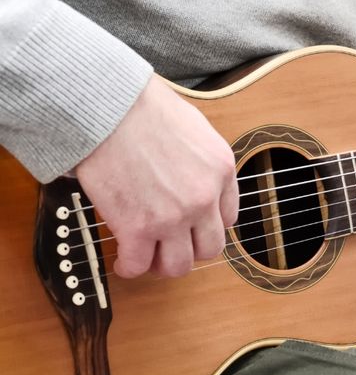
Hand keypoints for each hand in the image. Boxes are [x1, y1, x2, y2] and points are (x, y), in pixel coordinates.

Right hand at [75, 76, 237, 278]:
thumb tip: (190, 173)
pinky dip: (130, 267)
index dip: (206, 225)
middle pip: (209, 248)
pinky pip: (138, 264)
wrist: (109, 107)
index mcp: (221, 171)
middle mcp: (203, 198)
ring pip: (178, 265)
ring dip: (162, 265)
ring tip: (147, 256)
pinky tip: (123, 261)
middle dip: (189, 249)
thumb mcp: (196, 127)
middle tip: (170, 245)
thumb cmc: (143, 106)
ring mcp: (173, 217)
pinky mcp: (137, 227)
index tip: (191, 225)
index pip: (228, 218)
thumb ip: (201, 158)